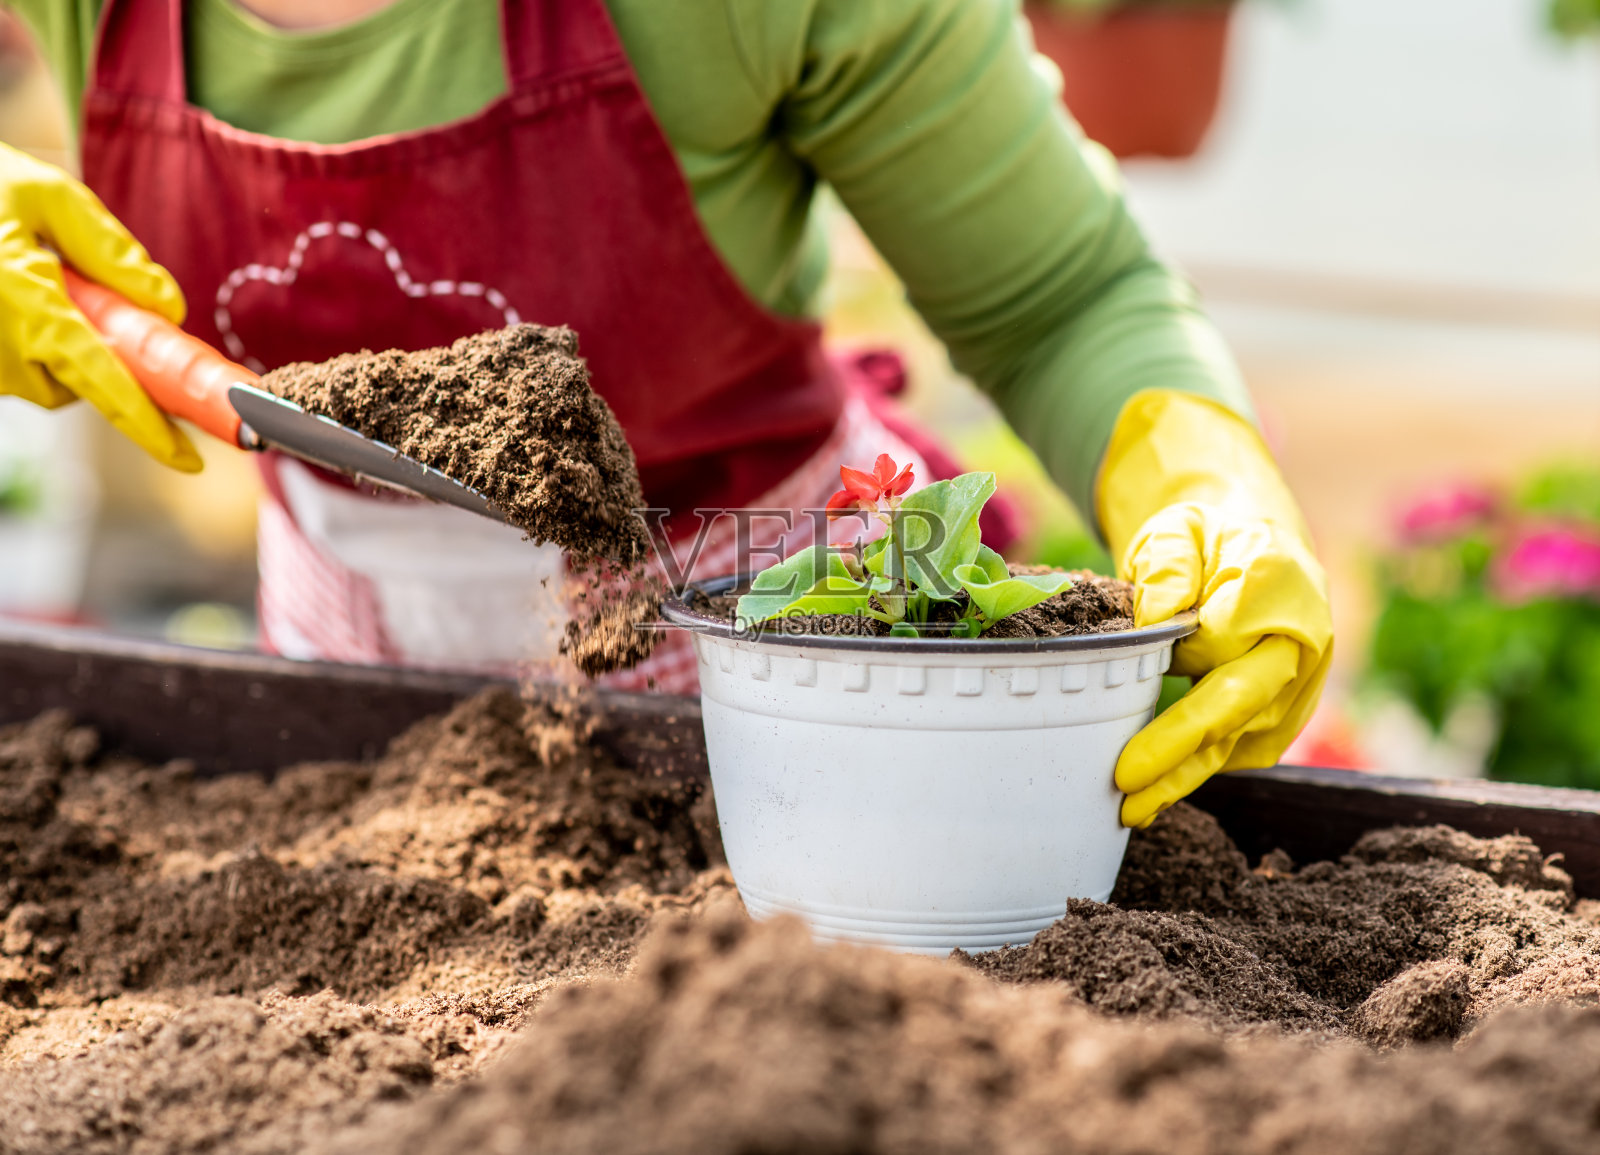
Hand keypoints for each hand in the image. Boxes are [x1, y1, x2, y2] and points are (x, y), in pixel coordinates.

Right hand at [0, 143, 199, 470]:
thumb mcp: (48, 197)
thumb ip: (111, 251)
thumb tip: (169, 307)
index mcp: (27, 307)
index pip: (102, 382)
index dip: (148, 426)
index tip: (188, 460)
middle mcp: (0, 351)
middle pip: (84, 385)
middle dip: (103, 355)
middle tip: (86, 294)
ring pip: (52, 378)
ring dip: (63, 344)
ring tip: (38, 282)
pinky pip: (22, 369)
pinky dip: (35, 340)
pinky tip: (16, 294)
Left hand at [1097, 390, 1333, 827]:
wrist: (1251, 545)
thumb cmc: (1205, 537)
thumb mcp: (1177, 528)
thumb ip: (1168, 565)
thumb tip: (1158, 619)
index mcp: (1280, 584)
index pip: (1229, 638)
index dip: (1183, 669)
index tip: (1150, 666)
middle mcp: (1303, 642)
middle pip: (1238, 704)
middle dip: (1180, 749)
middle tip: (1124, 782)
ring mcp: (1299, 685)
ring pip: (1238, 739)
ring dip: (1184, 775)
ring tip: (1128, 808)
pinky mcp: (1284, 714)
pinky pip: (1239, 749)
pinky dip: (1195, 771)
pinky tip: (1152, 792)